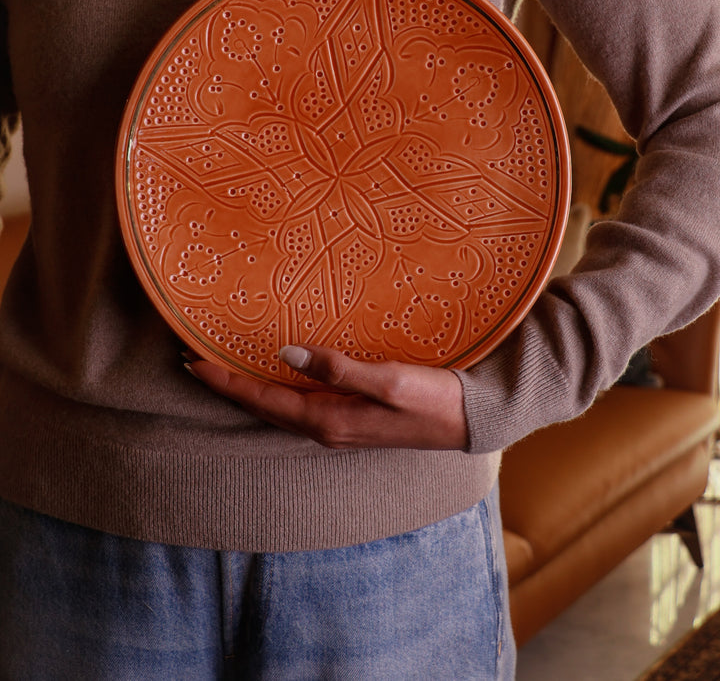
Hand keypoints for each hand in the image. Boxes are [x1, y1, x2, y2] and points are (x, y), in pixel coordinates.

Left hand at [185, 345, 468, 450]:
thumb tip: (285, 354)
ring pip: (278, 406)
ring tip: (222, 367)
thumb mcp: (389, 379)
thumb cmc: (433, 398)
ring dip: (247, 388)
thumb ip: (338, 368)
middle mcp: (326, 427)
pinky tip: (273, 375)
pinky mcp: (351, 417)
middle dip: (227, 386)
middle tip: (193, 361)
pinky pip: (298, 404)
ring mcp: (338, 425)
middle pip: (263, 406)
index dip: (225, 381)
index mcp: (329, 418)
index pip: (263, 399)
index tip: (192, 361)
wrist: (471, 418)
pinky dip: (274, 389)